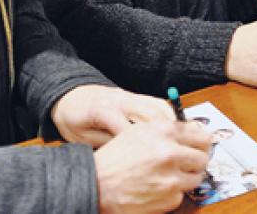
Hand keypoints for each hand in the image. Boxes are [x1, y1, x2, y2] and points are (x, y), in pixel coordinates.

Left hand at [51, 85, 173, 147]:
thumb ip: (106, 144)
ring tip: (184, 143)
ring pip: (160, 107)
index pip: (126, 128)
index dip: (140, 147)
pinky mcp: (138, 95)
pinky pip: (160, 104)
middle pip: (151, 113)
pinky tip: (177, 132)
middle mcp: (120, 98)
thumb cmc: (75, 119)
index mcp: (102, 109)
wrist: (71, 96)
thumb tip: (129, 159)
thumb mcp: (82, 137)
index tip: (151, 163)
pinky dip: (171, 118)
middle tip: (178, 152)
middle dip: (167, 134)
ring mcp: (131, 95)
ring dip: (175, 125)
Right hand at [94, 120, 211, 213]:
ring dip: (186, 178)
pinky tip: (157, 188)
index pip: (200, 135)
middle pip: (203, 157)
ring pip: (196, 178)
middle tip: (188, 164)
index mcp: (163, 131)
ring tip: (168, 177)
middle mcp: (170, 152)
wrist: (97, 185)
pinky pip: (182, 194)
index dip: (202, 142)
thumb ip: (166, 130)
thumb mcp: (138, 132)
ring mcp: (172, 177)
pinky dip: (173, 193)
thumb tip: (192, 132)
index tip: (202, 147)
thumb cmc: (114, 159)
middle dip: (197, 161)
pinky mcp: (170, 198)